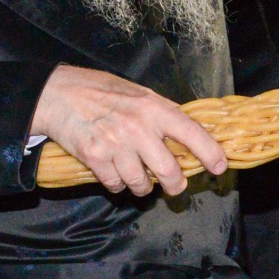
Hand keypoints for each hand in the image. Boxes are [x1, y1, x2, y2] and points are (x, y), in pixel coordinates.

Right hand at [30, 64, 227, 196]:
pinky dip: (118, 185)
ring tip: (140, 180)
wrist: (58, 93)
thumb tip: (188, 133)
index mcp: (155, 108)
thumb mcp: (139, 94)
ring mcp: (116, 144)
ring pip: (141, 184)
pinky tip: (115, 174)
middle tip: (174, 185)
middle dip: (175, 185)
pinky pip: (116, 185)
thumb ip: (162, 113)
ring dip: (143, 188)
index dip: (210, 153)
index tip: (220, 167)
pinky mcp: (95, 158)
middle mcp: (139, 128)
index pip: (192, 133)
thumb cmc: (101, 91)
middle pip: (169, 172)